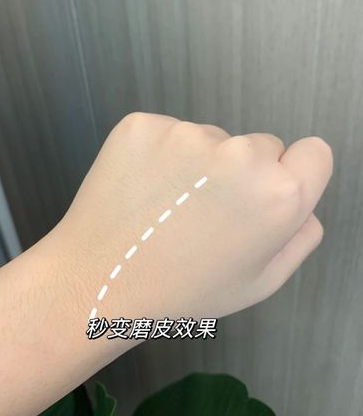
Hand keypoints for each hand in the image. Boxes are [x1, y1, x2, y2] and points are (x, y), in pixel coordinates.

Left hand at [54, 112, 332, 322]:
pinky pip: (169, 132)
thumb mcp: (259, 283)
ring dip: (198, 165)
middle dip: (243, 174)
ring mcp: (187, 133)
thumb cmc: (182, 291)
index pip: (314, 153)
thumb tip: (305, 205)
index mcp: (279, 194)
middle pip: (262, 146)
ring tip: (167, 207)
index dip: (293, 175)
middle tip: (205, 214)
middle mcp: (240, 154)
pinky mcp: (144, 124)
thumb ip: (300, 238)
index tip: (264, 196)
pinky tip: (143, 190)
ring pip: (212, 139)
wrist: (100, 280)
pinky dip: (160, 155)